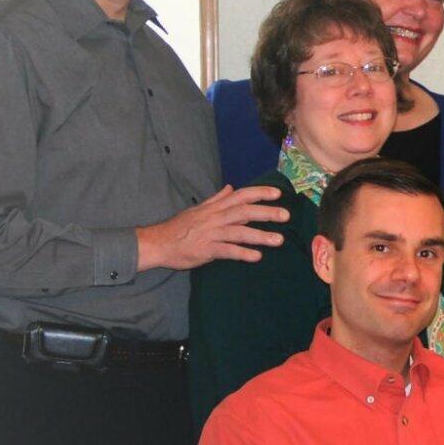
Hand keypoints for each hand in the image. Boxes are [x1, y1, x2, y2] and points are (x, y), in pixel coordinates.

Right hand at [136, 185, 287, 270]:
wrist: (157, 243)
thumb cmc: (180, 227)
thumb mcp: (198, 209)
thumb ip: (217, 199)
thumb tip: (231, 187)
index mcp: (214, 207)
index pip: (240, 196)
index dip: (259, 193)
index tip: (278, 193)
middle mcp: (214, 218)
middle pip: (244, 211)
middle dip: (266, 212)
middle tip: (286, 215)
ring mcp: (210, 233)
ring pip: (238, 231)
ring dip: (260, 235)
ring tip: (279, 240)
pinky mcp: (205, 250)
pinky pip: (226, 251)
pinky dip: (242, 253)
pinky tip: (256, 257)